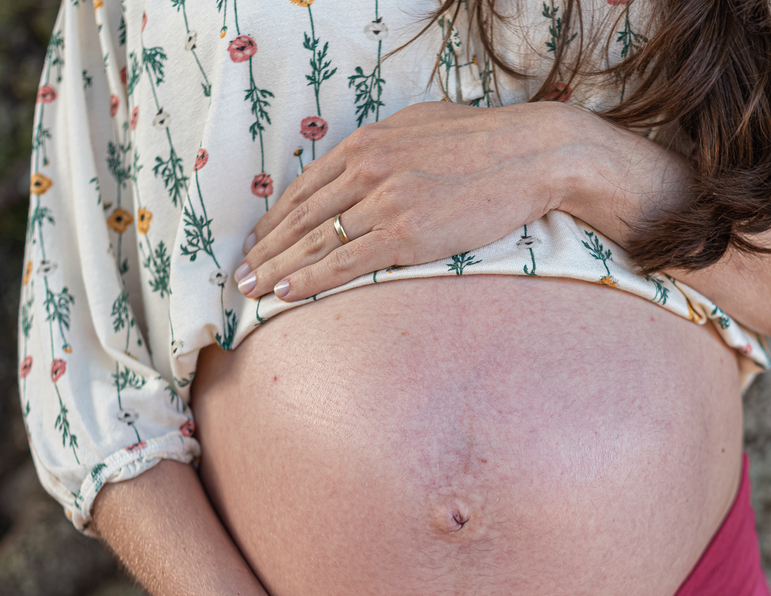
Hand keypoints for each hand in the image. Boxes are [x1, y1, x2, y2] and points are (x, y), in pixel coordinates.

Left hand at [234, 101, 582, 301]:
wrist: (531, 154)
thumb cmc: (485, 140)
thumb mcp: (422, 125)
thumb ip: (387, 144)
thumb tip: (369, 157)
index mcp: (366, 144)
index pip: (305, 188)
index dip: (276, 220)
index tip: (258, 241)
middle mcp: (366, 170)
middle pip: (299, 217)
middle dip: (264, 250)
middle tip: (239, 274)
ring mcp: (383, 202)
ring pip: (314, 243)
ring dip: (276, 271)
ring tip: (250, 291)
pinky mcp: (404, 233)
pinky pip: (344, 262)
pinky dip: (309, 281)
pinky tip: (285, 295)